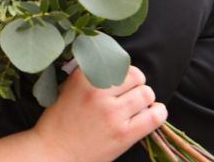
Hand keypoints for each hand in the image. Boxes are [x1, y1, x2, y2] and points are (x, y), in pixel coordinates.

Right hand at [34, 66, 166, 161]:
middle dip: (136, 83)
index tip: (120, 78)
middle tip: (130, 91)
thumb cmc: (59, 120)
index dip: (122, 70)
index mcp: (83, 78)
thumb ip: (88, 75)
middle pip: (136, 76)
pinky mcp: (124, 134)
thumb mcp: (67, 88)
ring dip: (145, 98)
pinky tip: (154, 112)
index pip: (117, 62)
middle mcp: (98, 92)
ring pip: (146, 94)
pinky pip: (154, 116)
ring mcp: (112, 114)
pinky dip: (158, 112)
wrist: (55, 151)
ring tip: (137, 104)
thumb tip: (113, 66)